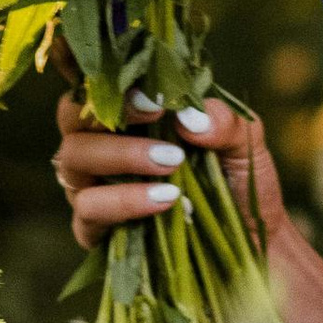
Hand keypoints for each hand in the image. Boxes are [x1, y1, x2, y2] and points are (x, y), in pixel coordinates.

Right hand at [53, 92, 288, 252]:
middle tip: (157, 116)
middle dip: (111, 112)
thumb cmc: (238, 183)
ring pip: (73, 159)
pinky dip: (124, 201)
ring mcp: (92, 188)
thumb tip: (190, 117)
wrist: (251, 241)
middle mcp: (101, 147)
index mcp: (130, 116)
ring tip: (172, 163)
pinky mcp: (94, 229)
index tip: (155, 94)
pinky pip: (88, 209)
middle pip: (72, 116)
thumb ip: (226, 123)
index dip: (113, 81)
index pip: (99, 86)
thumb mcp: (245, 145)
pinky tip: (165, 200)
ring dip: (121, 155)